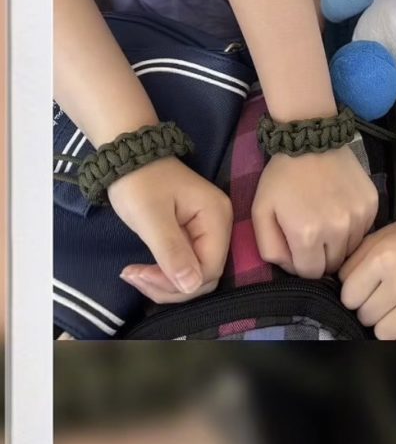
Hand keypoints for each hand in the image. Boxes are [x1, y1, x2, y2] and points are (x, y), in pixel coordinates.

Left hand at [114, 157, 232, 303]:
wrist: (128, 157)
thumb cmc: (139, 182)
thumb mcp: (151, 217)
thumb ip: (172, 252)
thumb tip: (191, 286)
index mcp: (216, 217)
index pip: (209, 268)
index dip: (178, 282)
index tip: (141, 275)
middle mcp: (219, 225)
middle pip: (205, 274)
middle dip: (169, 285)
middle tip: (134, 276)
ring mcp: (207, 229)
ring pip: (195, 273)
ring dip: (164, 282)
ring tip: (132, 274)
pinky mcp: (193, 233)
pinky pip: (186, 263)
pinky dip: (164, 272)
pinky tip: (142, 270)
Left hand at [251, 144, 378, 277]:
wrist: (311, 139)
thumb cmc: (282, 178)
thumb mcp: (261, 213)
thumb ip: (271, 250)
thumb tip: (291, 268)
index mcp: (308, 235)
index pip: (311, 274)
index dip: (301, 265)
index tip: (297, 247)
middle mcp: (338, 229)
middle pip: (334, 265)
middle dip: (321, 257)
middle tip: (312, 235)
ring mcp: (359, 216)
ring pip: (351, 250)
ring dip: (338, 244)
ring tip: (326, 222)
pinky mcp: (372, 204)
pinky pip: (364, 231)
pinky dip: (353, 228)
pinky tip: (340, 210)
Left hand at [339, 206, 395, 339]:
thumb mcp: (380, 237)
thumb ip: (354, 262)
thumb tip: (337, 289)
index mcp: (383, 257)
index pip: (349, 297)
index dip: (353, 295)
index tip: (364, 290)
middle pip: (365, 316)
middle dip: (369, 309)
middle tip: (382, 298)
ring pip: (384, 333)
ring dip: (385, 324)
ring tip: (395, 309)